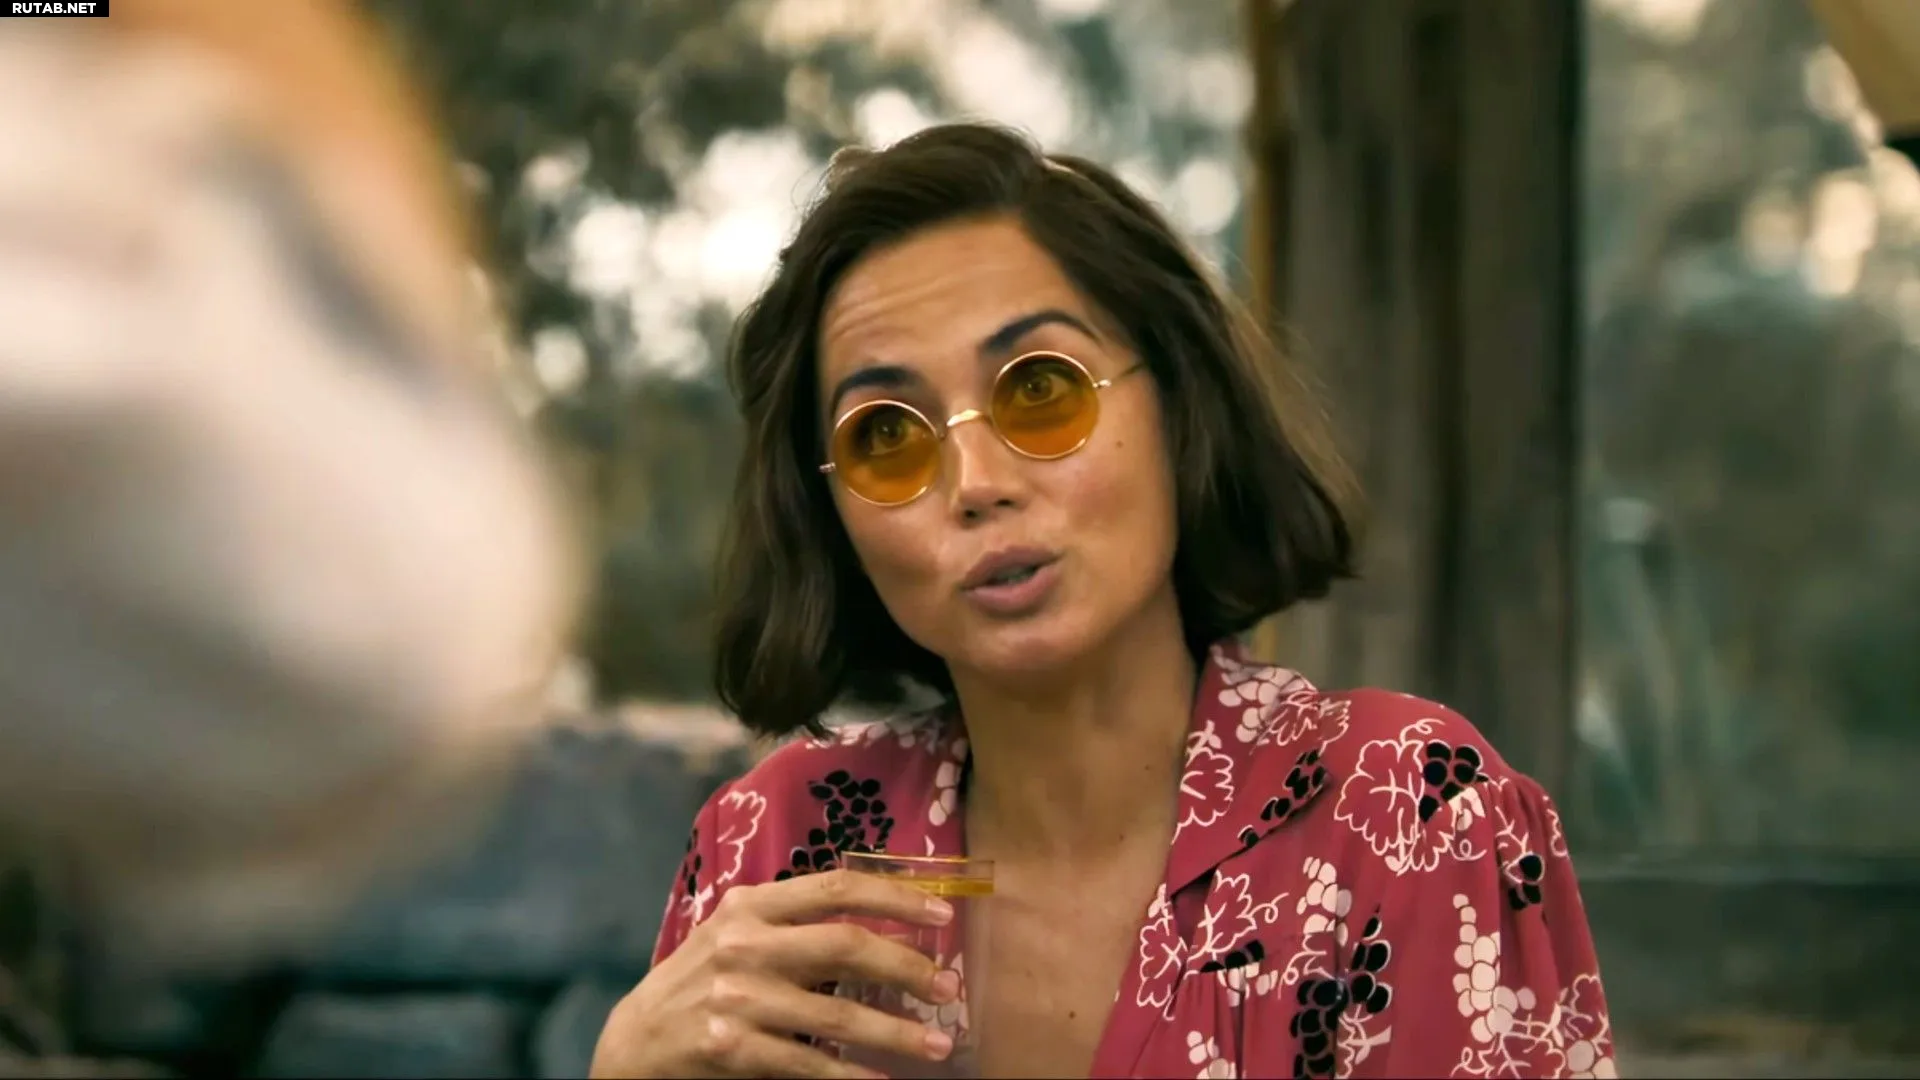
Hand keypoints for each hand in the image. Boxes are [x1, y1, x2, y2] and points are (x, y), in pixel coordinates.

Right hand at [590, 869, 961, 1078]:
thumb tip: (890, 931)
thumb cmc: (704, 981)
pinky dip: (852, 1076)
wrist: (636, 1041)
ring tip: (937, 1044)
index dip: (896, 898)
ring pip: (837, 1013)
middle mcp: (745, 944)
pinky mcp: (732, 1048)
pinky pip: (809, 1063)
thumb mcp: (740, 935)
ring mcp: (737, 998)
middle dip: (908, 968)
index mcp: (751, 906)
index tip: (944, 914)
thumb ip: (799, 925)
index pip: (836, 888)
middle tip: (948, 989)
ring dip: (896, 1032)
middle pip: (845, 946)